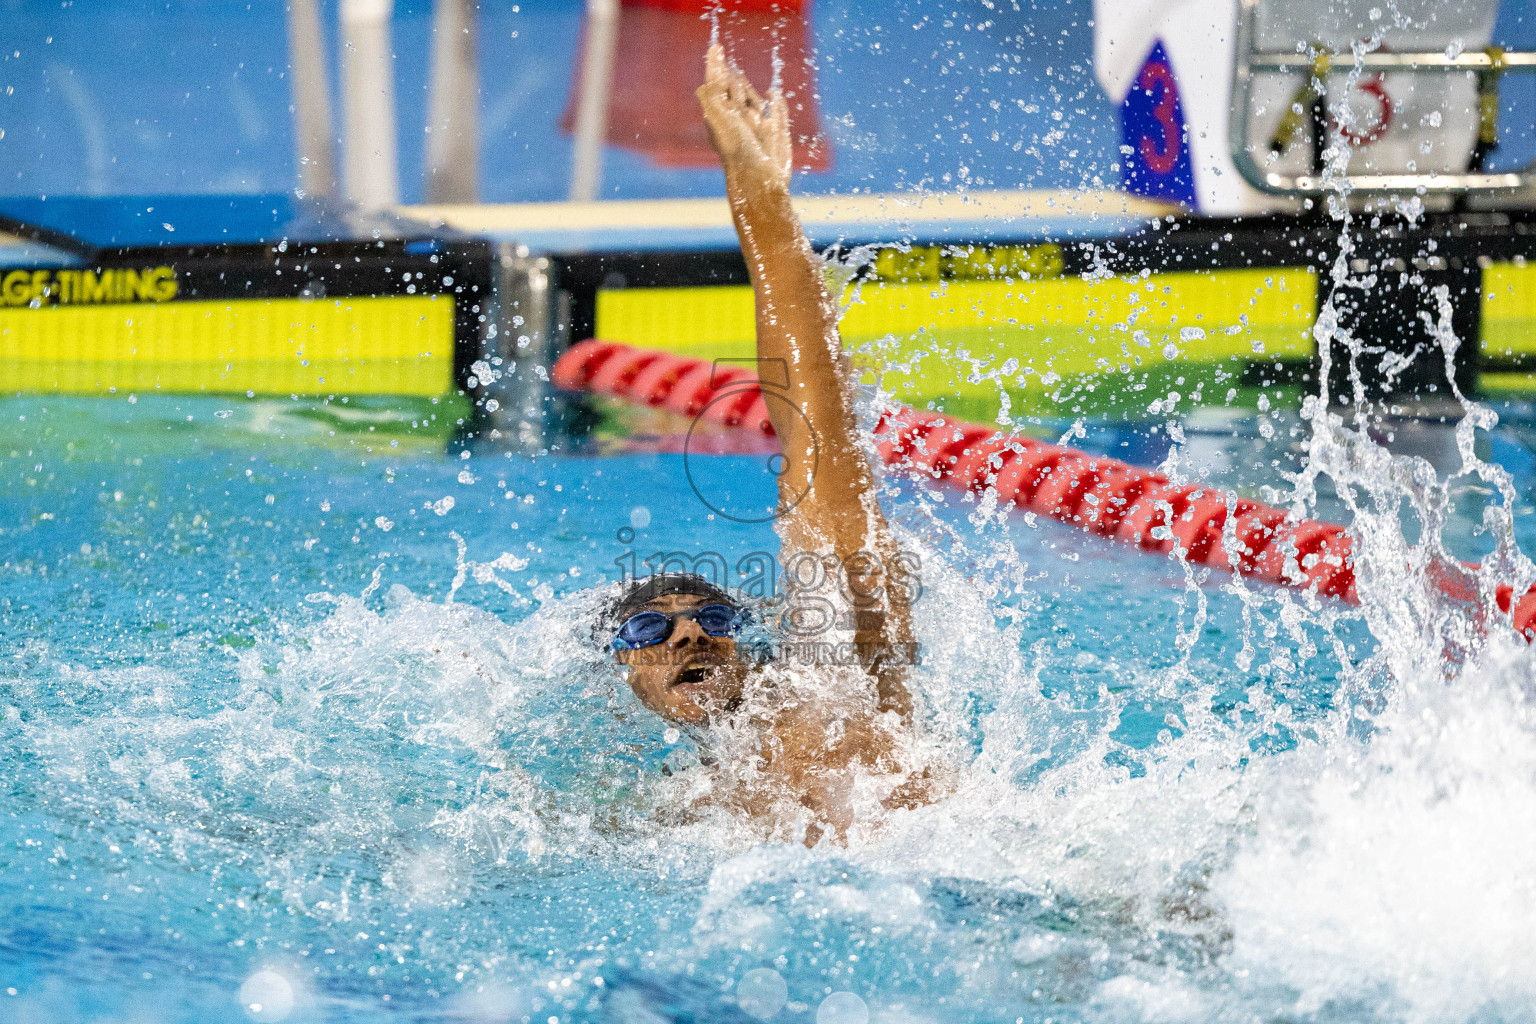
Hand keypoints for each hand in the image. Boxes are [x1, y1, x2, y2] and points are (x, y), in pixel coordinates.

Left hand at [696, 43, 791, 191]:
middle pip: (736, 89)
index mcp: (719, 115)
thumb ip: (711, 94)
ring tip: (752, 108)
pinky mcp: (776, 133)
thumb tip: (708, 75)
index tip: (716, 47)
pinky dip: (777, 104)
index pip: (716, 84)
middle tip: (737, 92)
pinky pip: (778, 112)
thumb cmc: (736, 149)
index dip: (715, 65)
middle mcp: (736, 120)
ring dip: (753, 95)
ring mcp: (757, 126)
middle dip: (737, 85)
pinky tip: (775, 96)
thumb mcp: (717, 117)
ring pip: (755, 99)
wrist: (759, 179)